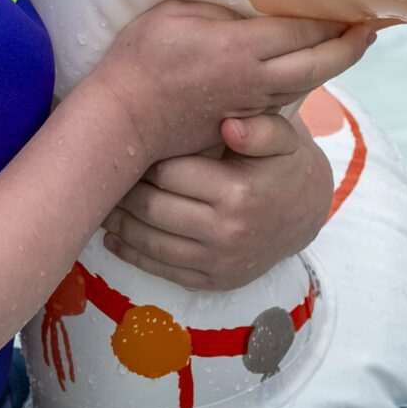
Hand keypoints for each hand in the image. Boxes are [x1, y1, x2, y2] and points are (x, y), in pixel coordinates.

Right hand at [89, 1, 373, 164]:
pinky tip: (307, 71)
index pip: (302, 29)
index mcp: (241, 48)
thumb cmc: (140, 60)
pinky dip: (303, 82)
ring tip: (348, 45)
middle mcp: (255, 80)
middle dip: (350, 46)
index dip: (334, 17)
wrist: (124, 120)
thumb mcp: (175, 12)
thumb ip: (217, 5)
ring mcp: (249, 105)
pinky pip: (283, 100)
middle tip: (371, 29)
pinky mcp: (240, 121)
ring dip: (332, 64)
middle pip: (319, 64)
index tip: (356, 4)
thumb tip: (249, 1)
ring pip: (305, 85)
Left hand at [103, 111, 334, 293]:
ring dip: (118, 223)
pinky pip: (161, 269)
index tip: (125, 144)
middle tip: (104, 171)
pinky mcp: (212, 281)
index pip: (168, 173)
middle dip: (123, 190)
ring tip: (100, 201)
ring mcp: (218, 261)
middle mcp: (226, 232)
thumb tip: (230, 127)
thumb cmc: (285, 166)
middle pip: (152, 208)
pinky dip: (131, 253)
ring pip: (150, 242)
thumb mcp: (284, 137)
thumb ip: (260, 128)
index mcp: (238, 192)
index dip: (142, 157)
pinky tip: (112, 236)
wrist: (306, 215)